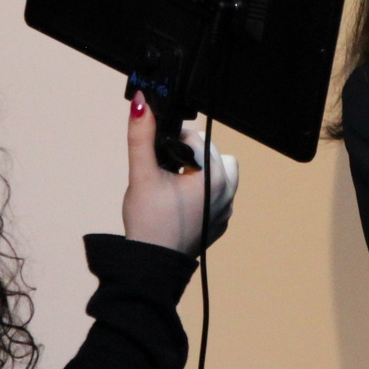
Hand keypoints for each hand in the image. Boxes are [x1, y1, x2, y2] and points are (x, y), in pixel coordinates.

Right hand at [123, 92, 239, 255]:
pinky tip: (180, 202)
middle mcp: (228, 191)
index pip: (196, 139)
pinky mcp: (221, 223)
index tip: (158, 152)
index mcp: (214, 176)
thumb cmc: (148, 222)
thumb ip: (140, 136)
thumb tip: (141, 103)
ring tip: (175, 183)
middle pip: (211, 153)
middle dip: (188, 155)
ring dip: (201, 170)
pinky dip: (204, 192)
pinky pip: (219, 195)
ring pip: (222, 172)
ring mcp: (227, 209)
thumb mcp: (141, 175)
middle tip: (164, 169)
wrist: (151, 265)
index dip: (173, 140)